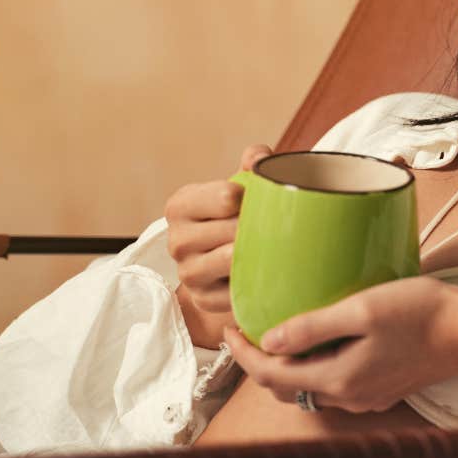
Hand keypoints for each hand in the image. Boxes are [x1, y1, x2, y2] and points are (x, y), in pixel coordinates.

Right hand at [164, 143, 271, 347]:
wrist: (223, 262)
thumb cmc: (235, 215)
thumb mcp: (239, 185)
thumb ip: (252, 163)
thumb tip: (260, 158)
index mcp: (181, 205)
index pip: (227, 197)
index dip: (254, 198)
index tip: (263, 200)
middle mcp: (177, 240)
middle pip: (234, 229)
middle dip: (260, 227)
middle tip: (280, 226)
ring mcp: (188, 273)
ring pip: (233, 260)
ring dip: (259, 253)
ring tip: (276, 246)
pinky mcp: (204, 299)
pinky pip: (238, 291)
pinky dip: (256, 282)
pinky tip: (267, 272)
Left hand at [223, 277, 457, 412]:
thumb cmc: (423, 312)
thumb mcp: (363, 309)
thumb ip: (313, 326)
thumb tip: (269, 340)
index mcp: (339, 378)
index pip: (271, 374)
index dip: (242, 353)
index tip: (228, 326)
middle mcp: (350, 396)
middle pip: (286, 386)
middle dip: (259, 361)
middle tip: (247, 328)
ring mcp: (368, 396)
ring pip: (310, 387)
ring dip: (287, 365)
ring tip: (278, 332)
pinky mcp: (383, 387)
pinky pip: (336, 383)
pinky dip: (316, 366)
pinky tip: (321, 342)